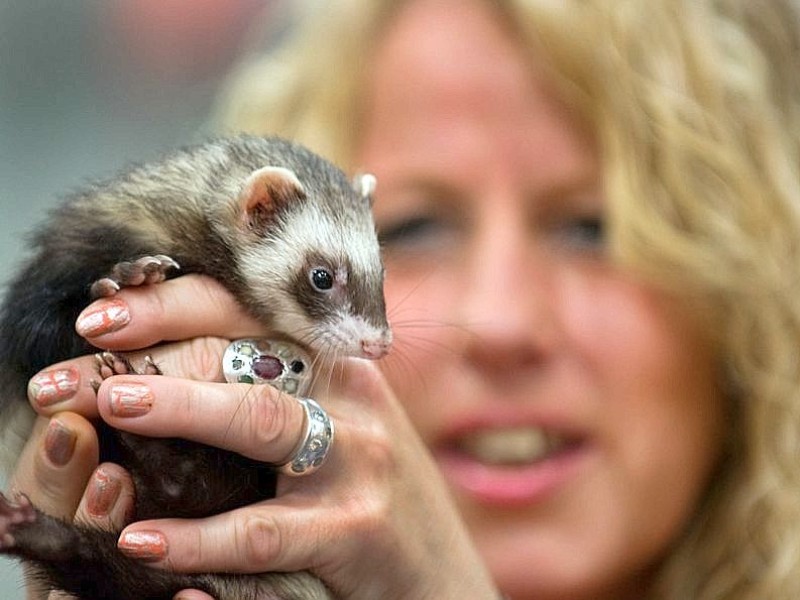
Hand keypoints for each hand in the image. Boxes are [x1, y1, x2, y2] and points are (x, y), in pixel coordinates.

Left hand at [27, 275, 498, 598]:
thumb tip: (164, 354)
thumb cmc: (363, 483)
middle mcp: (350, 390)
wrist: (434, 565)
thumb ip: (278, 379)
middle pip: (244, 352)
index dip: (172, 303)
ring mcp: (358, 455)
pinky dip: (200, 537)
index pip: (250, 307)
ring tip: (109, 407)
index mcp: (335, 356)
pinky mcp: (356, 528)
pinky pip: (265, 529)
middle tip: (65, 378)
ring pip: (259, 418)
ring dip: (179, 408)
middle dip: (149, 357)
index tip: (96, 315)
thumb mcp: (334, 416)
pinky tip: (142, 540)